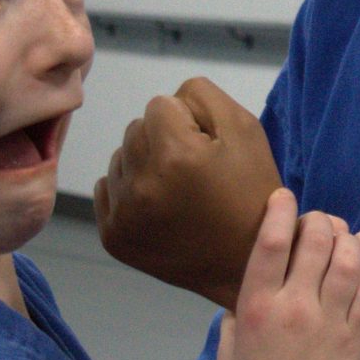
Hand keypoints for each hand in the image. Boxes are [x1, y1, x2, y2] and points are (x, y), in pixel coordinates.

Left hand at [93, 76, 281, 304]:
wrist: (247, 263)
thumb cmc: (252, 193)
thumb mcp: (247, 130)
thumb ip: (203, 96)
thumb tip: (168, 101)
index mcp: (177, 155)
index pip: (161, 104)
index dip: (190, 121)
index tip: (209, 150)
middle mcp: (142, 184)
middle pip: (136, 128)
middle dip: (163, 140)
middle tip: (194, 172)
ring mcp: (123, 214)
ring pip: (120, 157)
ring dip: (144, 165)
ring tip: (177, 190)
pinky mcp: (113, 237)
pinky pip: (107, 188)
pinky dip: (129, 191)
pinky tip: (159, 207)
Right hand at [216, 191, 359, 359]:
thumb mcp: (227, 353)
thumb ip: (234, 317)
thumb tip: (241, 296)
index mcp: (255, 306)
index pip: (269, 241)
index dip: (279, 210)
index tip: (284, 197)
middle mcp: (292, 307)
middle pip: (315, 240)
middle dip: (320, 221)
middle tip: (320, 222)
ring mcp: (328, 321)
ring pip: (347, 258)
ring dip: (347, 241)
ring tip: (343, 240)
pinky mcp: (356, 338)